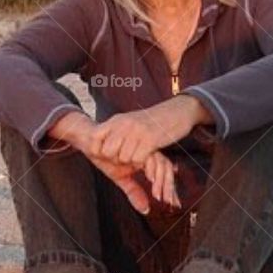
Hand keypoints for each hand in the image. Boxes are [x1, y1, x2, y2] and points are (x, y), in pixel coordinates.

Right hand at [82, 141, 180, 214]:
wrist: (88, 141)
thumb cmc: (105, 157)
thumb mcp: (121, 178)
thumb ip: (134, 191)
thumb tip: (146, 210)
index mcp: (147, 156)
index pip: (165, 170)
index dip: (170, 186)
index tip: (173, 203)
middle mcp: (145, 149)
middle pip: (165, 164)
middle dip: (168, 184)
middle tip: (167, 201)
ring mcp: (138, 142)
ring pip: (157, 159)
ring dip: (158, 177)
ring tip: (156, 192)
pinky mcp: (130, 139)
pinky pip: (140, 153)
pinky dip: (143, 164)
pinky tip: (142, 172)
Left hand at [85, 100, 199, 165]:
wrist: (179, 110)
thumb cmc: (154, 120)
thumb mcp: (130, 121)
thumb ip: (116, 130)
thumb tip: (100, 144)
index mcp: (117, 120)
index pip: (94, 137)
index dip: (97, 150)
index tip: (106, 155)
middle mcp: (124, 124)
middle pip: (108, 152)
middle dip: (116, 160)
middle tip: (127, 158)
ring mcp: (137, 131)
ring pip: (123, 158)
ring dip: (132, 162)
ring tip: (140, 154)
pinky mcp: (150, 139)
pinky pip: (137, 159)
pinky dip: (142, 162)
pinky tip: (148, 155)